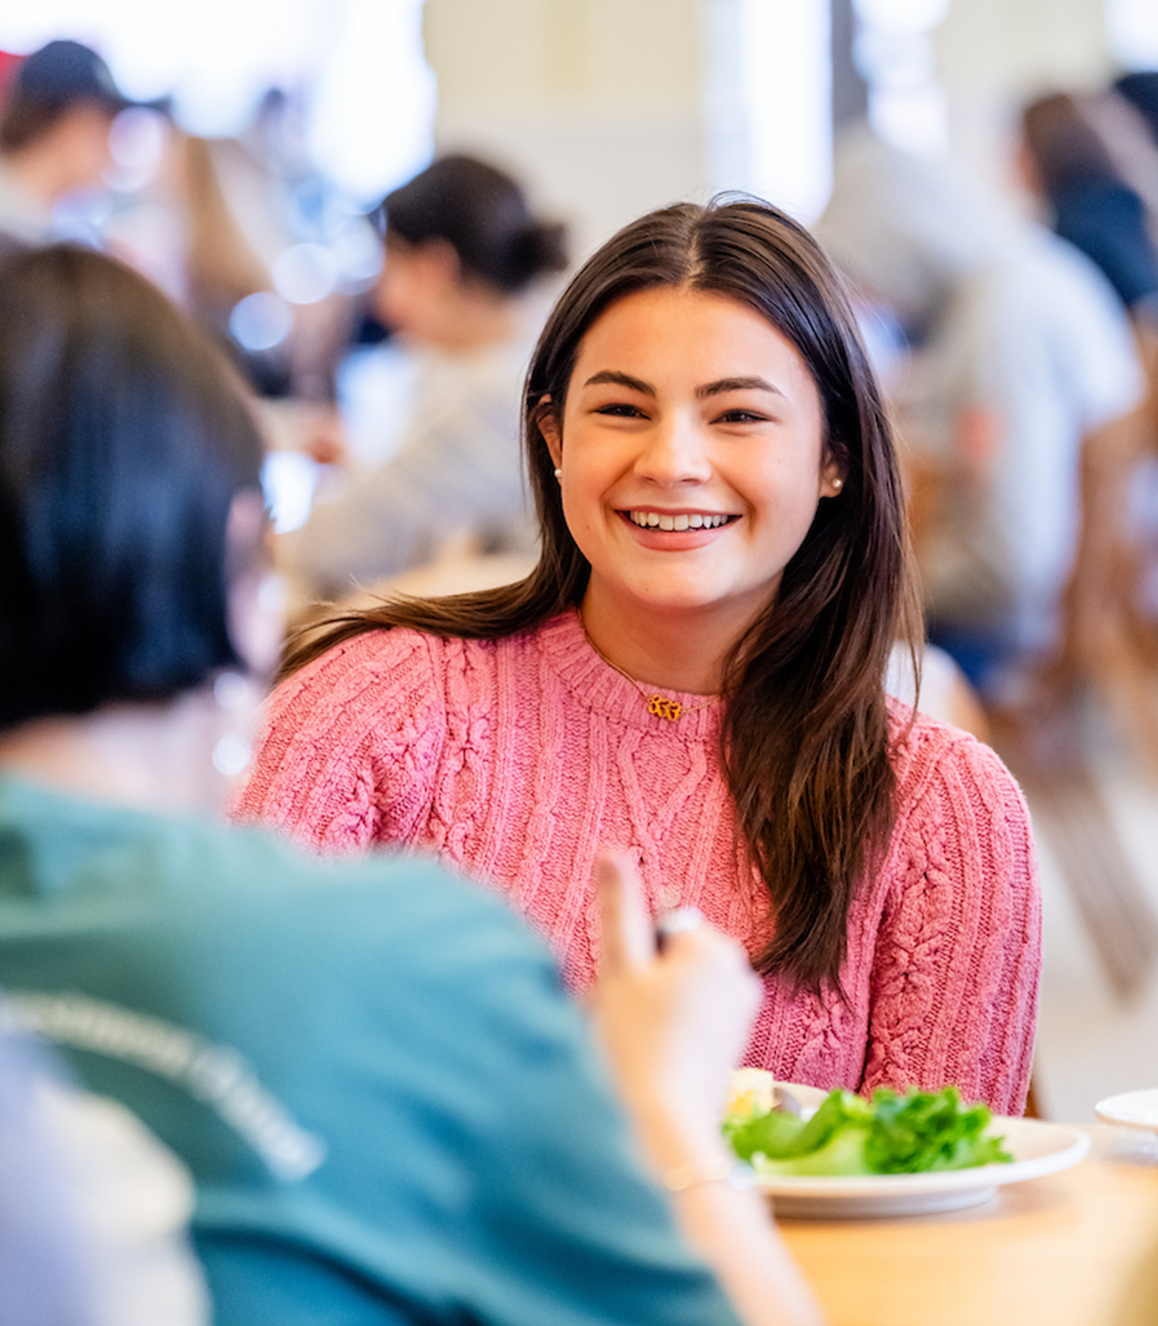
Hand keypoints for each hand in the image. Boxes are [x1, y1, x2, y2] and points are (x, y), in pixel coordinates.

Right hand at [591, 850, 761, 1158]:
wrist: (662, 1134)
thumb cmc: (635, 1049)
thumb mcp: (620, 970)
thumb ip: (619, 906)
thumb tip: (613, 850)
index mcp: (717, 948)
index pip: (657, 926)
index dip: (631, 957)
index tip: (624, 994)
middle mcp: (739, 976)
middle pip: (668, 958)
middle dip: (639, 983)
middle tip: (622, 1022)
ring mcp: (739, 1015)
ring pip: (675, 991)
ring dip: (647, 1009)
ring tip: (636, 1047)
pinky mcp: (730, 1048)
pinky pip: (688, 1021)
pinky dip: (666, 1035)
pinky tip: (653, 1063)